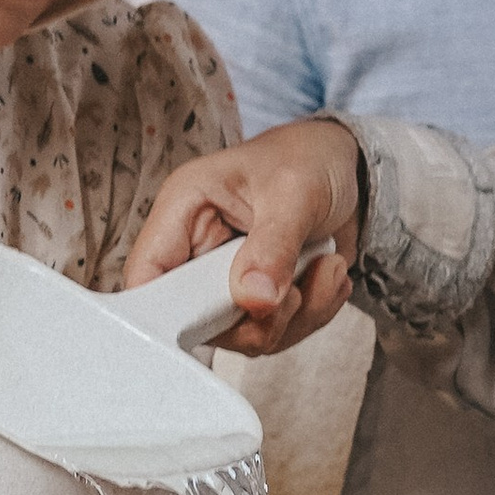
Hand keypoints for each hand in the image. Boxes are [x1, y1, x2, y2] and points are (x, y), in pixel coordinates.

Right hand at [123, 120, 363, 357]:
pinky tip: (328, 271)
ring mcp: (229, 281)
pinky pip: (279, 333)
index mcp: (184, 210)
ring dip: (297, 314)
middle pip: (197, 322)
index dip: (166, 311)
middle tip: (293, 287)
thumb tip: (254, 299)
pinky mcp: (260, 300)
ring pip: (245, 335)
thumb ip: (273, 246)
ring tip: (324, 266)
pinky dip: (315, 312)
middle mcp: (198, 251)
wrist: (347, 167)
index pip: (146, 275)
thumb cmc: (308, 158)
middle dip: (257, 317)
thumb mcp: (295, 191)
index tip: (218, 315)